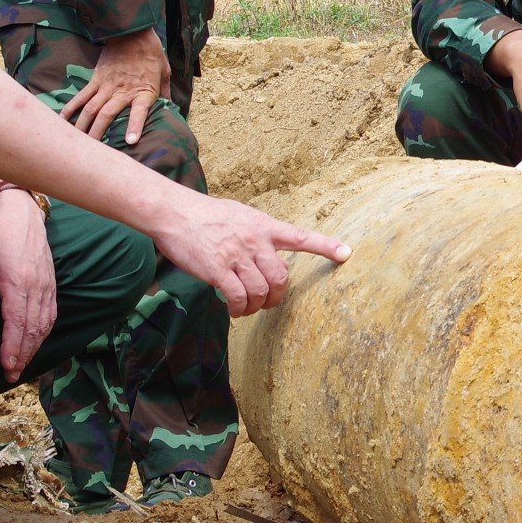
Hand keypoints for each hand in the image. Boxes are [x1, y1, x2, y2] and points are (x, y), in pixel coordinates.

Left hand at [0, 187, 57, 381]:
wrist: (23, 216)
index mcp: (18, 281)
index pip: (17, 321)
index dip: (12, 346)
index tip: (6, 365)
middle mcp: (37, 286)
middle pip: (33, 328)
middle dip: (23, 354)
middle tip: (11, 375)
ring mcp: (47, 286)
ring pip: (45, 324)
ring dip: (35, 347)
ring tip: (22, 365)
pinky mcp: (51, 284)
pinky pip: (51, 314)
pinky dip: (44, 332)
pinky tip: (36, 342)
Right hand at [63, 30, 170, 148]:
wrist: (132, 31)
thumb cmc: (152, 53)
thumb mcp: (165, 73)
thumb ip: (166, 93)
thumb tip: (172, 109)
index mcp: (143, 91)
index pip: (139, 111)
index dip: (135, 126)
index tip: (131, 142)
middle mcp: (122, 91)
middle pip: (106, 115)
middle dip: (98, 134)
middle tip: (92, 151)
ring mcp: (106, 86)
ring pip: (90, 109)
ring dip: (83, 127)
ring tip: (77, 142)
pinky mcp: (95, 79)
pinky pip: (81, 97)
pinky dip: (71, 108)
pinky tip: (63, 120)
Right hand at [145, 193, 351, 318]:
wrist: (174, 212)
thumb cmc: (206, 215)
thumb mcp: (241, 215)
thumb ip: (258, 234)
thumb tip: (270, 254)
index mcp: (264, 226)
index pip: (301, 236)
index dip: (326, 246)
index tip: (347, 254)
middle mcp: (255, 240)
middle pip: (282, 277)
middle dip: (277, 296)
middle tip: (267, 303)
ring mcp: (237, 255)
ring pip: (261, 291)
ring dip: (256, 306)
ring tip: (246, 308)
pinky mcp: (218, 269)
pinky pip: (238, 297)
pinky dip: (239, 309)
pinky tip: (233, 310)